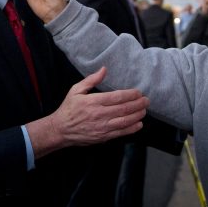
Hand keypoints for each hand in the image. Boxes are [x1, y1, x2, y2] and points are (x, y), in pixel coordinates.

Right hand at [28, 67, 147, 157]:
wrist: (61, 129)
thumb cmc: (69, 108)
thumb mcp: (76, 90)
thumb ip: (91, 80)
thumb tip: (104, 69)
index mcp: (93, 102)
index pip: (117, 97)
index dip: (130, 94)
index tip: (138, 92)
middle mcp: (99, 114)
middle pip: (124, 109)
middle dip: (138, 104)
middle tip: (147, 100)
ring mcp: (102, 127)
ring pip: (124, 121)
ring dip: (137, 115)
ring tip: (144, 110)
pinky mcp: (103, 137)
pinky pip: (120, 133)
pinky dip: (131, 129)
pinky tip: (139, 124)